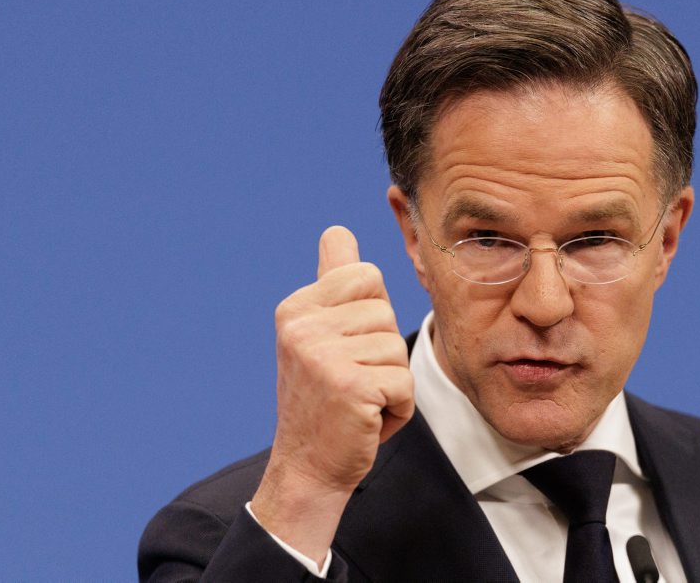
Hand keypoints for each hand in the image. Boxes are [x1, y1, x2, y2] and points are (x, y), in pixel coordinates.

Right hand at [250, 225, 414, 563]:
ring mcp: (322, 354)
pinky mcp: (348, 385)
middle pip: (385, 312)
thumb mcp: (320, 334)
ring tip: (357, 401)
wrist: (308, 469)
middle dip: (382, 351)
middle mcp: (302, 325)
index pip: (364, 275)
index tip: (343, 348)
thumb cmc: (325, 401)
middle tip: (350, 381)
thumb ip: (332, 282)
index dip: (370, 314)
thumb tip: (338, 231)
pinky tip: (364, 420)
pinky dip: (396, 408)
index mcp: (296, 308)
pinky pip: (403, 382)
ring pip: (397, 347)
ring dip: (390, 381)